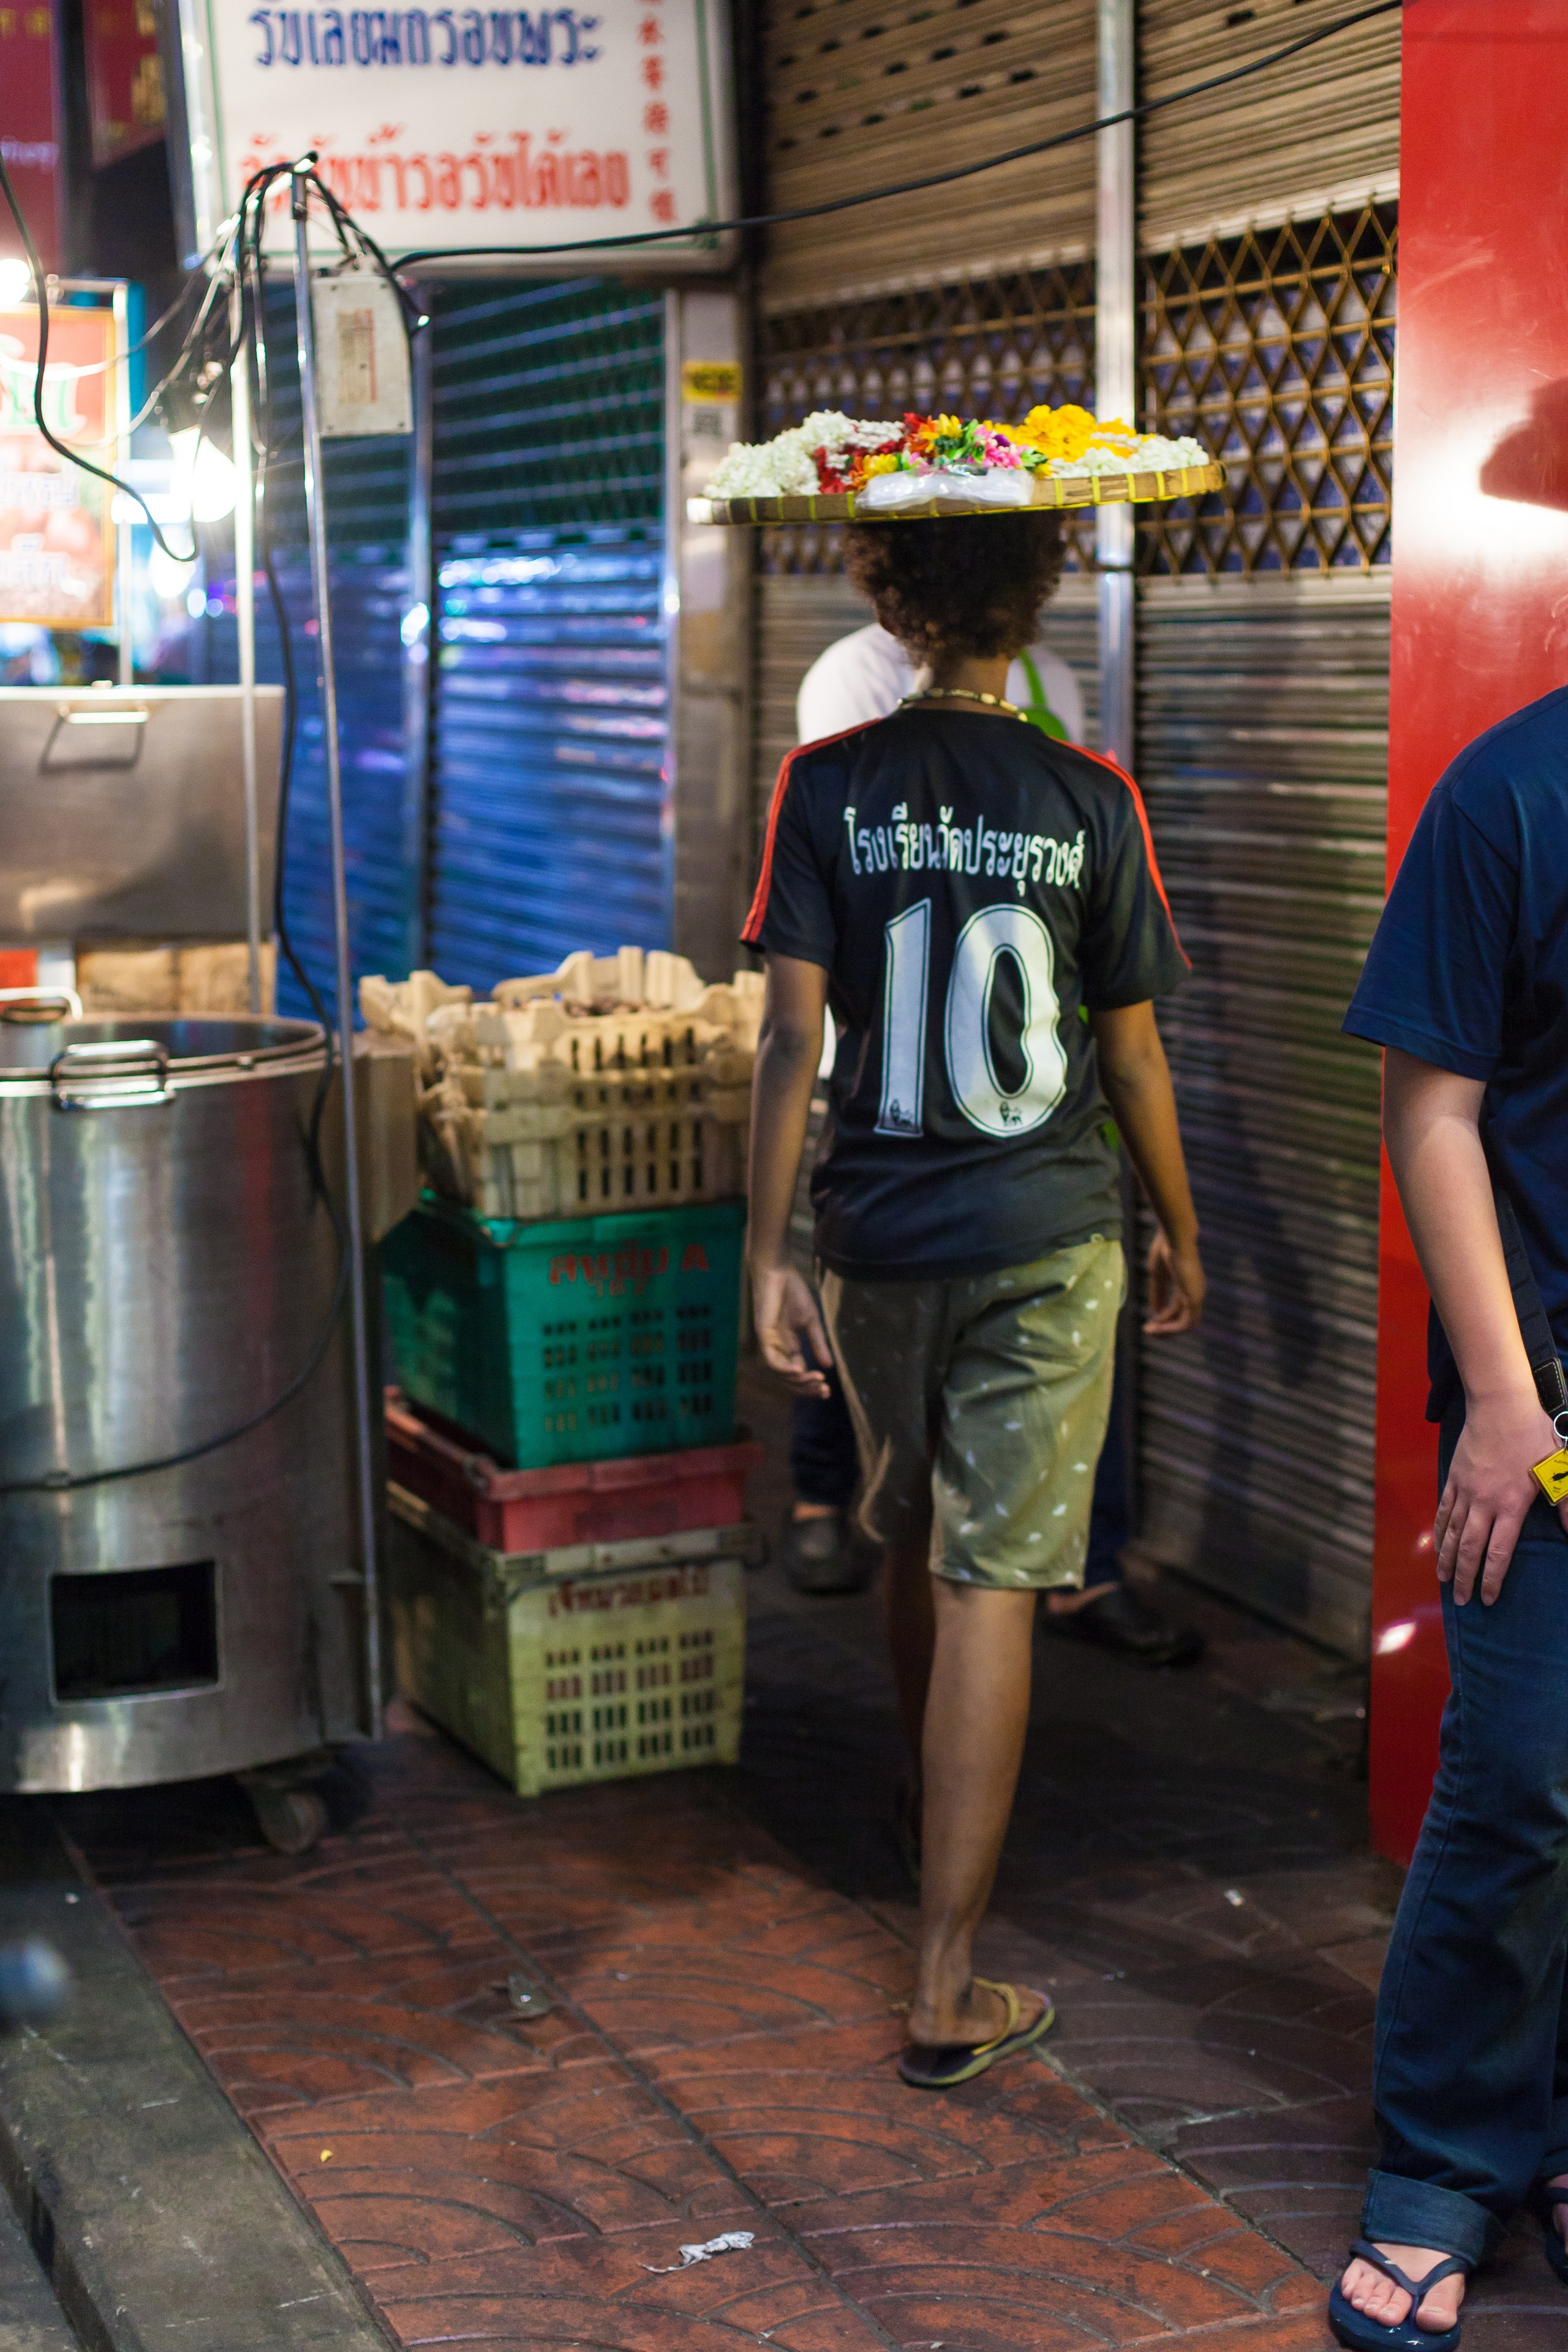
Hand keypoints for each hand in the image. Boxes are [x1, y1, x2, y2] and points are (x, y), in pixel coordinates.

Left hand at [751, 1262, 832, 1396]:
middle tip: (823, 1391)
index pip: (798, 1373)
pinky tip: (798, 1371)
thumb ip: (818, 1343)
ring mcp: (770, 1343)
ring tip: (815, 1380)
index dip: (811, 1383)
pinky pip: (770, 1359)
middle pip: (789, 1378)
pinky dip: (783, 1368)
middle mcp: (778, 1348)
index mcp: (789, 1346)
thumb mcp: (812, 1321)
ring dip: (797, 1380)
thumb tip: (829, 1366)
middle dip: (806, 1387)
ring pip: (779, 1373)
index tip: (827, 1390)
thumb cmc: (793, 1293)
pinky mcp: (763, 1335)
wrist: (779, 1272)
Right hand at [1145, 1228, 1203, 1334]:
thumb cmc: (1165, 1249)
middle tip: (1146, 1330)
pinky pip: (1187, 1323)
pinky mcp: (1195, 1297)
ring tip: (1150, 1331)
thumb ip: (1158, 1293)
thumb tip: (1155, 1311)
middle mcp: (1194, 1292)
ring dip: (1168, 1331)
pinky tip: (1157, 1327)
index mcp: (1187, 1286)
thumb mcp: (1158, 1275)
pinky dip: (1172, 1328)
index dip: (1162, 1318)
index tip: (1147, 1323)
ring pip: (1186, 1325)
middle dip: (1164, 1327)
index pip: (1177, 1309)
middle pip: (1182, 1319)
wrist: (1175, 1237)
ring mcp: (1196, 1295)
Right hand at [1435, 1388, 1567, 1604]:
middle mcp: (1484, 1503)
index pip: (1498, 1552)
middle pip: (1470, 1549)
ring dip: (1448, 1559)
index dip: (1492, 1579)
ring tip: (1444, 1580)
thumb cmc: (1534, 1434)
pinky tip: (1438, 1544)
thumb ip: (1566, 1502)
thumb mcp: (1558, 1468)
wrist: (1500, 1404)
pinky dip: (1440, 1530)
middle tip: (1460, 1601)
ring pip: (1453, 1532)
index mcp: (1511, 1504)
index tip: (1488, 1599)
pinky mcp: (1454, 1477)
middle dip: (1465, 1578)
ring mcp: (1466, 1490)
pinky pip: (1444, 1510)